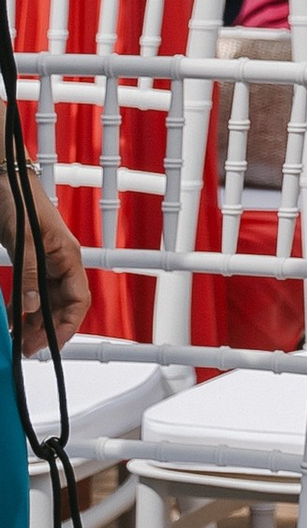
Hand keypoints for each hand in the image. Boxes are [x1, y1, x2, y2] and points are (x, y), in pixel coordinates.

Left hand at [11, 173, 88, 349]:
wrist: (4, 179)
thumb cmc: (19, 200)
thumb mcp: (23, 240)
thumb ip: (29, 274)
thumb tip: (33, 306)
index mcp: (69, 257)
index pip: (78, 301)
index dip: (67, 326)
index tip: (49, 344)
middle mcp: (61, 263)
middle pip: (63, 306)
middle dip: (48, 329)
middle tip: (27, 348)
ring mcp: (46, 264)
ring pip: (48, 302)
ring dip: (36, 321)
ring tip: (19, 338)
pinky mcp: (31, 262)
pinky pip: (33, 292)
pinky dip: (24, 308)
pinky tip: (14, 319)